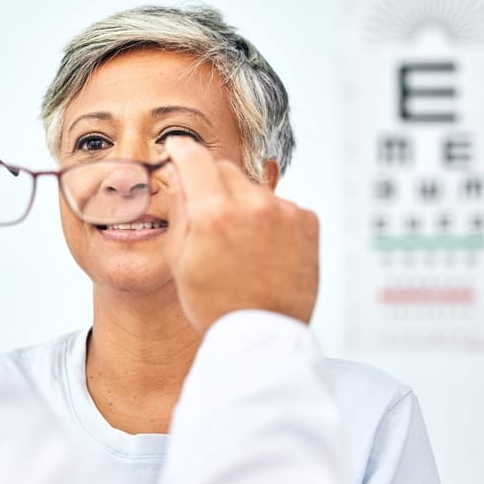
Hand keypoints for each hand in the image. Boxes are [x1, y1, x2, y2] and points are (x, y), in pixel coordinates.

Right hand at [163, 138, 319, 331]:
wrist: (262, 334)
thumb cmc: (215, 303)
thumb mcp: (180, 258)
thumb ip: (179, 208)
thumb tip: (179, 172)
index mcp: (213, 214)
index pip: (193, 157)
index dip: (181, 149)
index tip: (177, 149)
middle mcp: (251, 204)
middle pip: (224, 168)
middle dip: (212, 183)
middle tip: (210, 217)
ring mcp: (283, 211)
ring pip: (253, 189)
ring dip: (243, 204)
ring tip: (242, 245)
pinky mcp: (307, 221)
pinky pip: (280, 206)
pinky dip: (270, 219)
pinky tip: (264, 249)